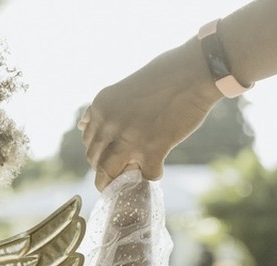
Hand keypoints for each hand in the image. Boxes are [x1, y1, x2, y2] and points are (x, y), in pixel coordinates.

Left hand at [80, 40, 219, 189]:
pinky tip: (158, 168)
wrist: (193, 71)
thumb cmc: (164, 74)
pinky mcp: (152, 150)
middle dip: (105, 170)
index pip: (89, 141)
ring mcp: (129, 139)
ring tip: (127, 183)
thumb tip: (83, 123)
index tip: (110, 156)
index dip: (99, 153)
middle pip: (95, 160)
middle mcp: (109, 124)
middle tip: (118, 174)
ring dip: (117, 182)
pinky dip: (152, 175)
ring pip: (109, 173)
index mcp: (101, 107)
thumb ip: (103, 109)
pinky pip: (145, 175)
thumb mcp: (122, 88)